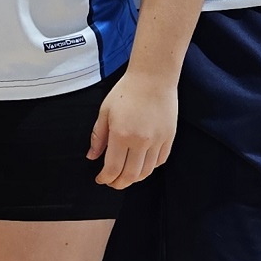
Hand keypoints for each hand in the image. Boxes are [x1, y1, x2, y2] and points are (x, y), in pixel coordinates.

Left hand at [88, 70, 177, 190]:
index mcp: (121, 134)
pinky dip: (149, 168)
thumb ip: (98, 136)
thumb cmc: (127, 91)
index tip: (100, 179)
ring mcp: (157, 140)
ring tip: (125, 176)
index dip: (105, 178)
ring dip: (134, 178)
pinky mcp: (169, 138)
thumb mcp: (105, 111)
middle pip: (130, 175)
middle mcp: (141, 141)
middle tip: (112, 182)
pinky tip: (141, 165)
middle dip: (118, 183)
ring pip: (146, 172)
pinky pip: (159, 161)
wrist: (154, 77)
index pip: (113, 168)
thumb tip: (91, 156)